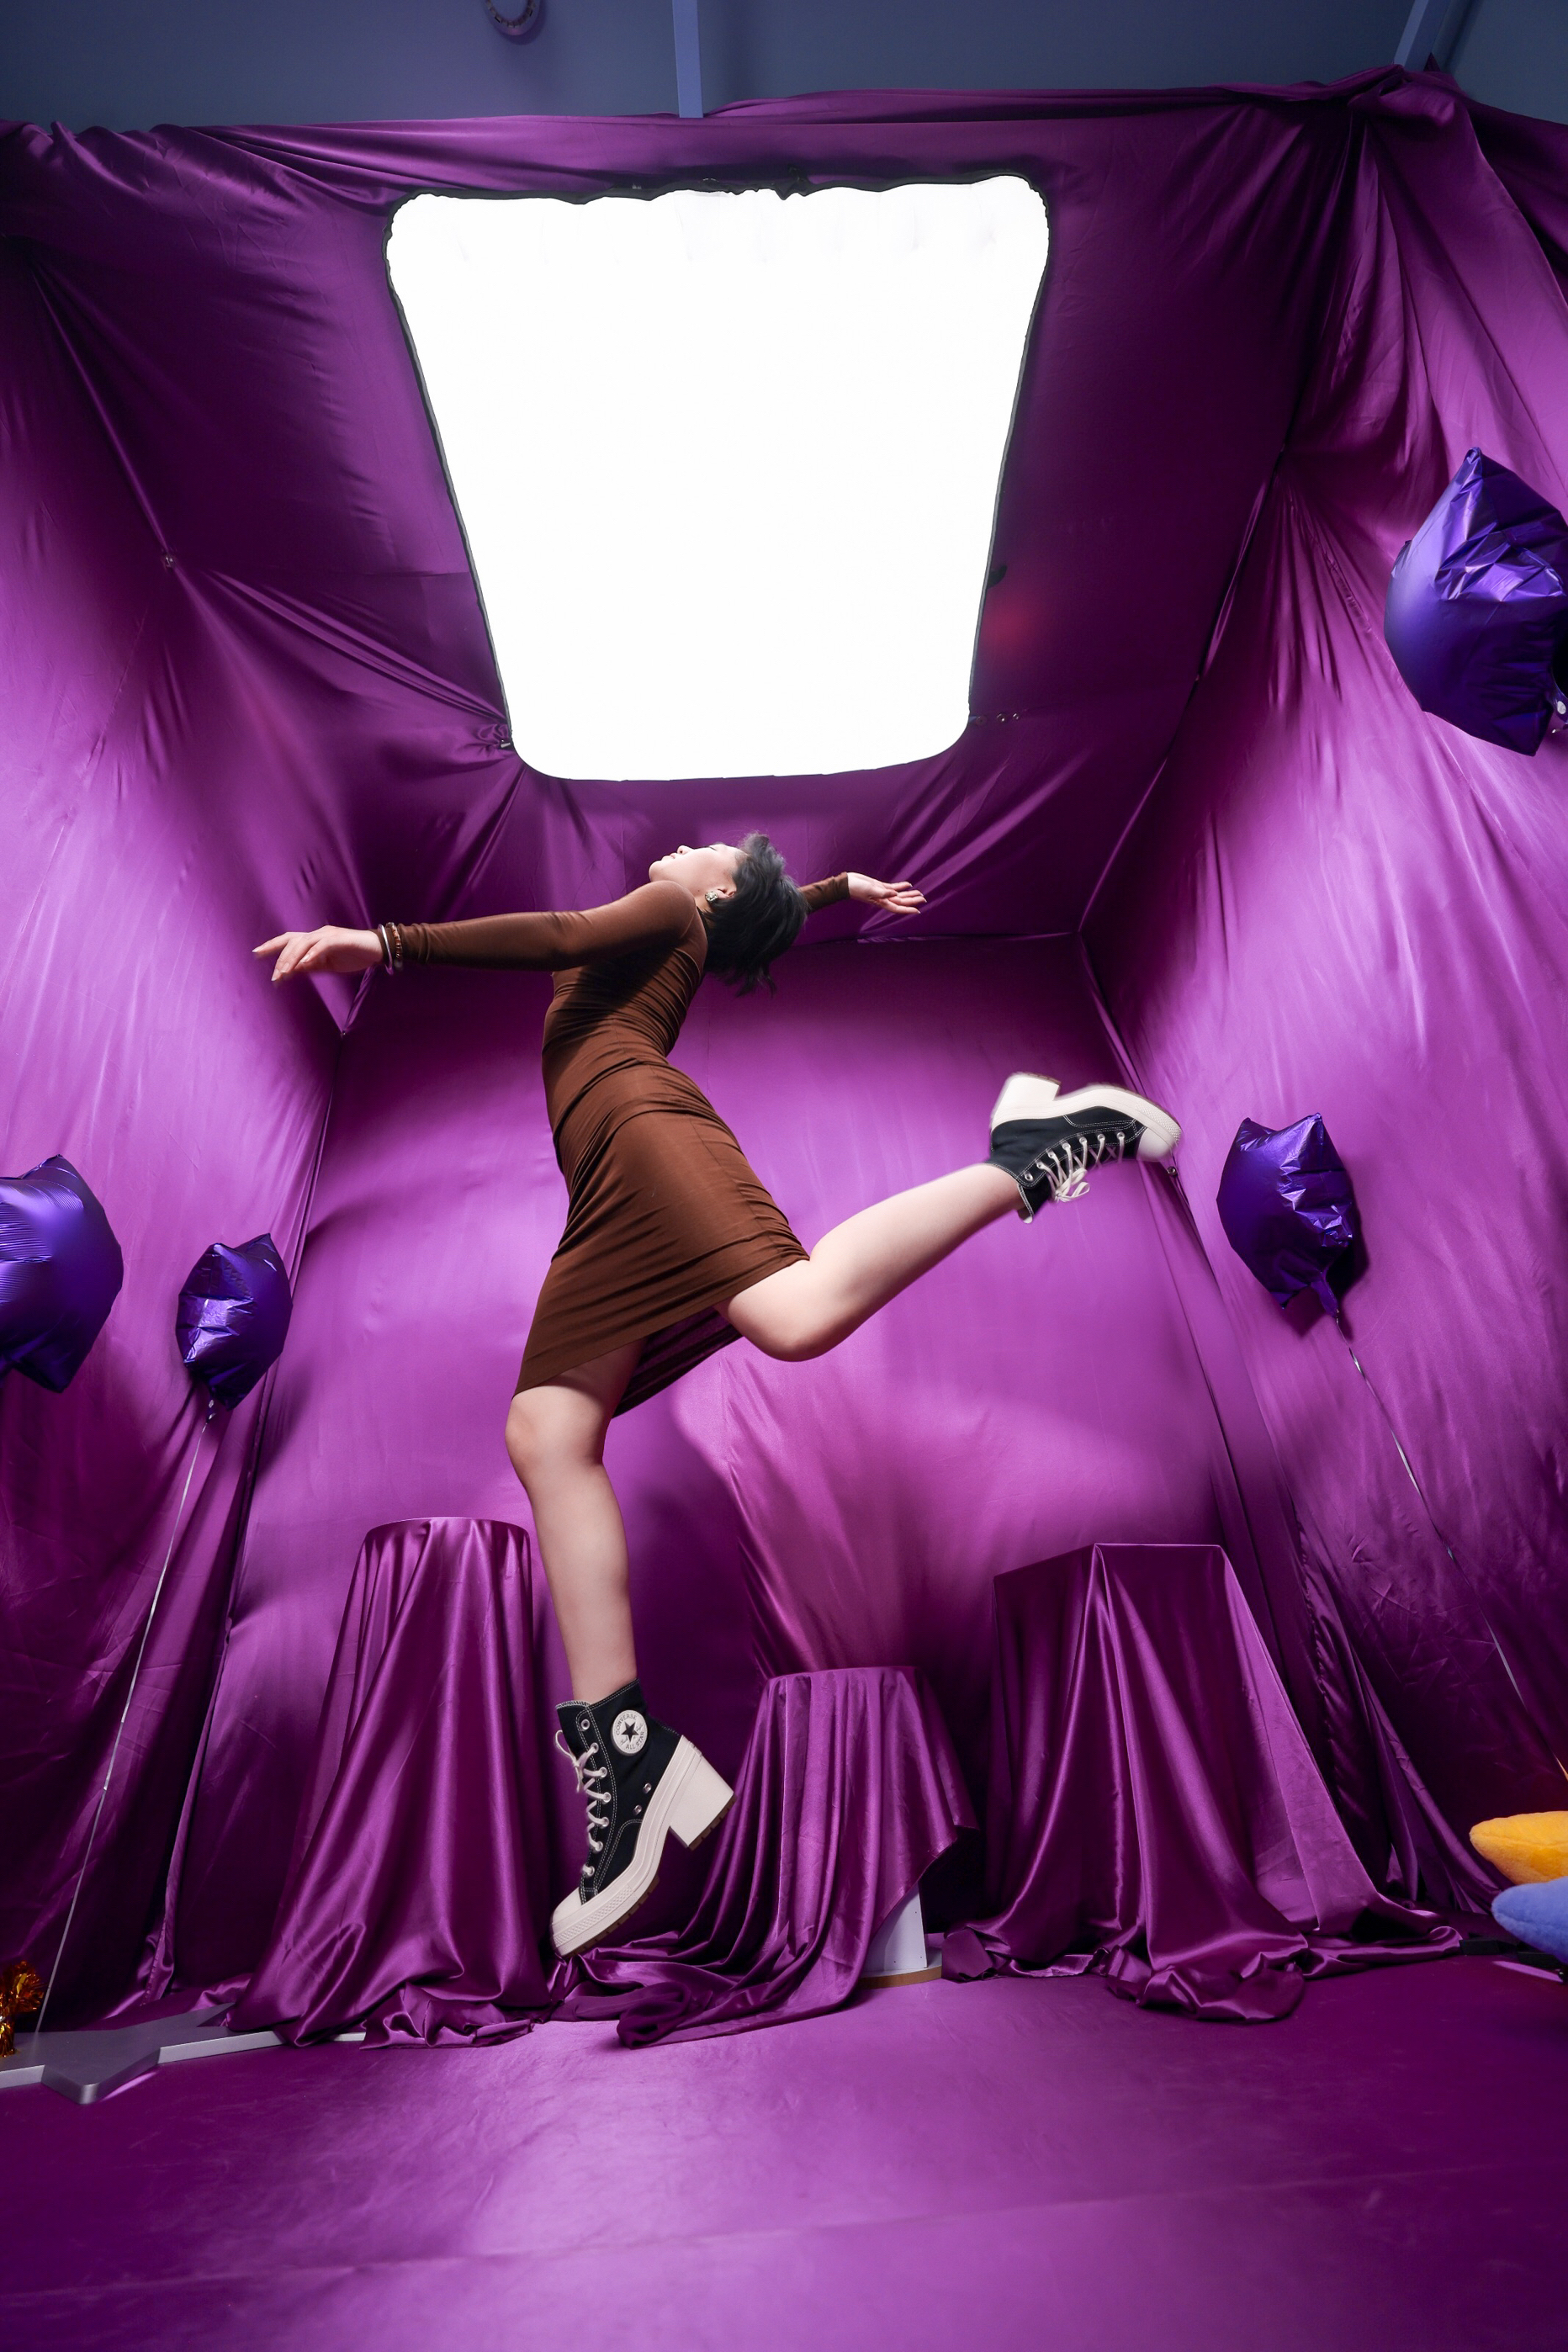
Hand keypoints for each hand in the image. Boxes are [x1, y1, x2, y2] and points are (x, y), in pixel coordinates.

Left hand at [253, 926, 382, 981]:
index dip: (271, 946)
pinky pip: (322, 946)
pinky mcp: (339, 939)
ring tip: (285, 972)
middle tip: (274, 976)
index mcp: (313, 939)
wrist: (377, 950)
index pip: (288, 940)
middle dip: (280, 958)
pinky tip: (305, 964)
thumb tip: (291, 972)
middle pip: (292, 941)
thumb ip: (310, 967)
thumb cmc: (353, 956)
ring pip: (303, 943)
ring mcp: (328, 935)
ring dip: (293, 958)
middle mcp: (318, 934)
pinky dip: (312, 954)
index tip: (256, 954)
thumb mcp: (328, 965)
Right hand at [846, 873, 925, 914]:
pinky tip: (909, 885)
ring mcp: (882, 893)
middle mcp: (884, 899)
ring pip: (899, 895)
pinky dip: (901, 886)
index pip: (898, 908)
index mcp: (881, 902)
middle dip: (912, 901)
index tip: (918, 910)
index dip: (908, 910)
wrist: (847, 883)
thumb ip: (883, 892)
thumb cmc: (857, 889)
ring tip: (919, 893)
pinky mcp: (880, 886)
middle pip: (901, 901)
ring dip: (909, 894)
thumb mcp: (870, 890)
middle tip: (924, 899)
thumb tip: (895, 893)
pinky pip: (893, 887)